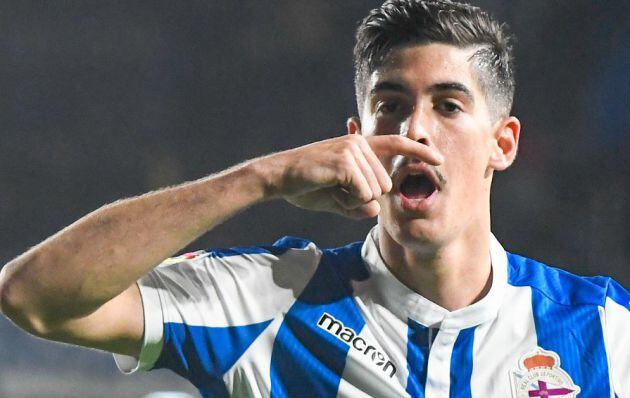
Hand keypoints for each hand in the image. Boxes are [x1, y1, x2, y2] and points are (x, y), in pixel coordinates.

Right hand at [264, 134, 442, 218]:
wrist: (279, 177)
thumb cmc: (307, 186)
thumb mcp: (339, 199)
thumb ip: (360, 205)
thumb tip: (376, 209)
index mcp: (360, 147)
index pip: (396, 144)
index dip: (419, 152)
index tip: (438, 159)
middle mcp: (359, 144)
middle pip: (386, 185)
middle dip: (364, 199)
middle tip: (336, 192)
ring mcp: (353, 150)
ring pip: (376, 191)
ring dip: (354, 201)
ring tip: (331, 189)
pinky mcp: (345, 162)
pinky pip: (364, 193)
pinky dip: (349, 200)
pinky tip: (330, 189)